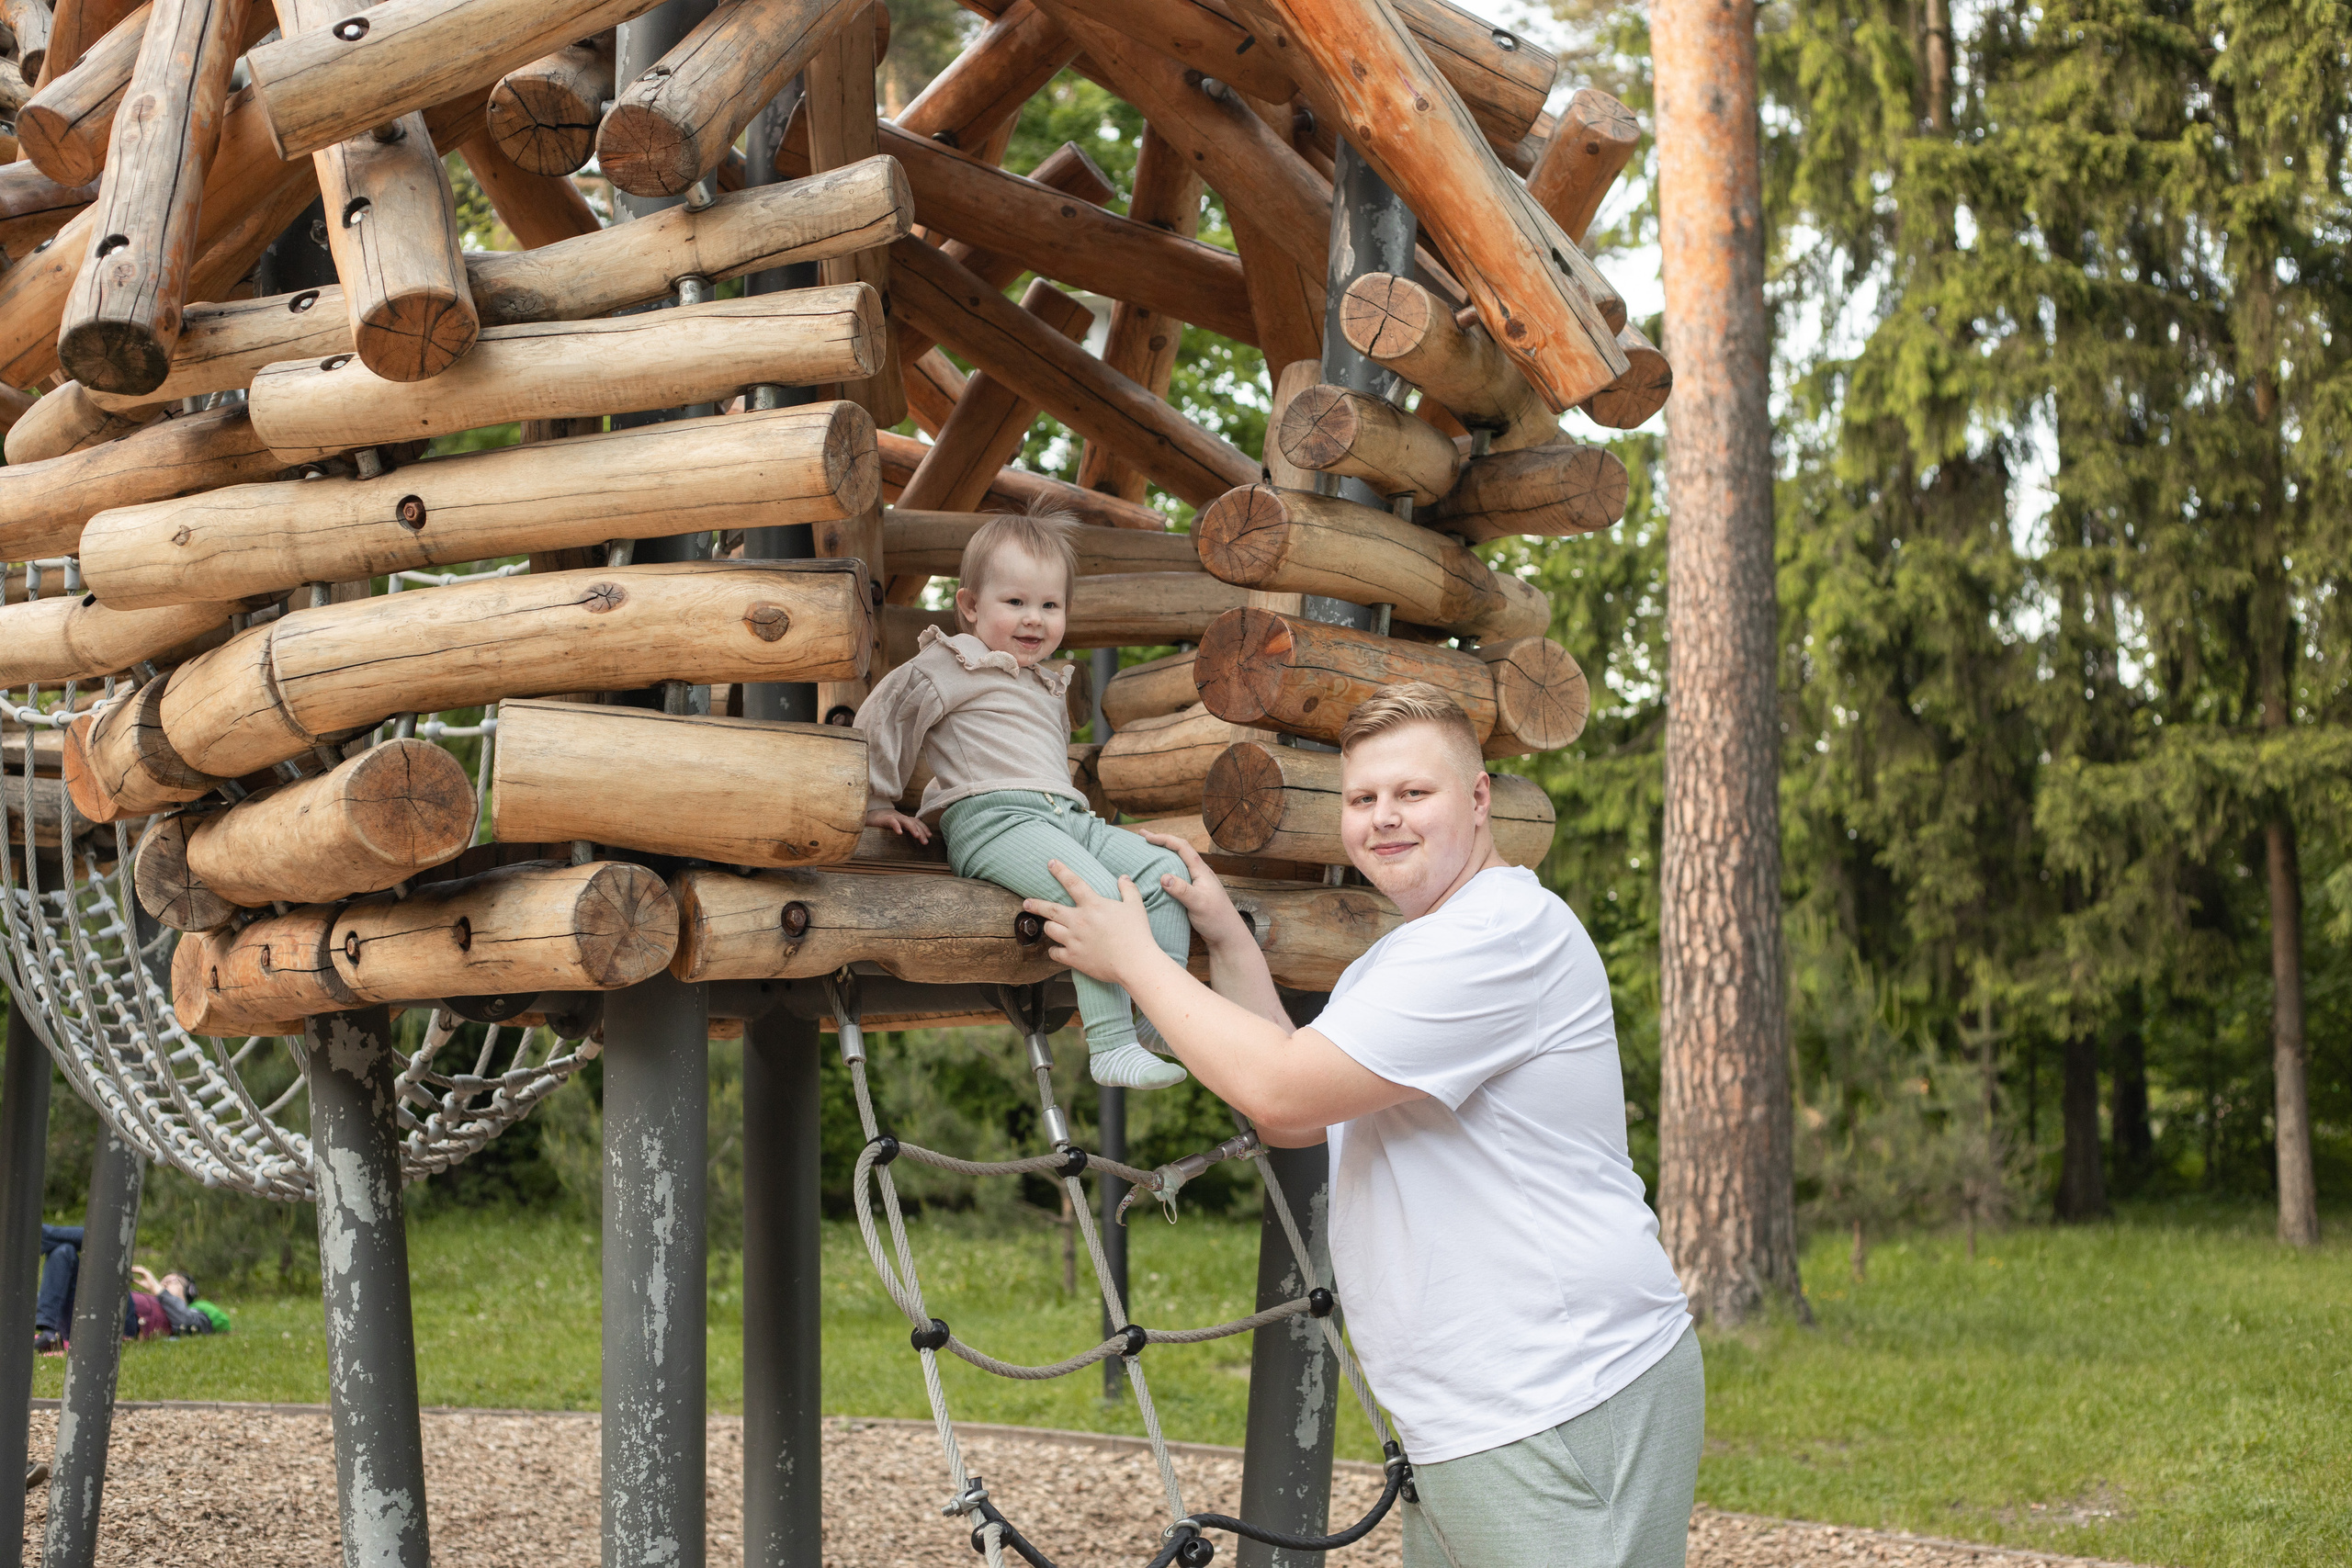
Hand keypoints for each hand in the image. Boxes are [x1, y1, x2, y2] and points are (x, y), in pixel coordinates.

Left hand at [131, 1264, 159, 1291]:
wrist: (154, 1288)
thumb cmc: (148, 1286)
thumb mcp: (141, 1283)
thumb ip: (136, 1281)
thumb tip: (131, 1279)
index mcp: (144, 1274)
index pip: (139, 1270)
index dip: (135, 1269)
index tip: (130, 1269)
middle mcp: (146, 1272)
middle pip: (140, 1268)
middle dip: (135, 1267)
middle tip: (129, 1267)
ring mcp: (147, 1272)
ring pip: (141, 1268)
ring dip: (136, 1268)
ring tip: (131, 1268)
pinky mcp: (148, 1274)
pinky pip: (142, 1271)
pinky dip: (138, 1270)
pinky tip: (134, 1270)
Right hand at [863, 807, 930, 844]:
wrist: (866, 813)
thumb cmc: (880, 823)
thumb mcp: (893, 826)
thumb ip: (902, 830)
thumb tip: (912, 841)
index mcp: (903, 820)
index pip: (916, 822)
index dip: (924, 828)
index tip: (930, 836)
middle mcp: (899, 817)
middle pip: (913, 822)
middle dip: (921, 831)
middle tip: (925, 842)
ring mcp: (892, 817)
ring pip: (905, 820)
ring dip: (912, 828)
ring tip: (917, 836)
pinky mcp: (883, 818)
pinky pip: (891, 821)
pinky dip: (896, 826)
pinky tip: (900, 833)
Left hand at [1023, 860, 1160, 986]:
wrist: (1135, 963)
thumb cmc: (1137, 934)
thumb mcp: (1135, 906)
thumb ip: (1128, 889)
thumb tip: (1123, 877)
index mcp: (1093, 905)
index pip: (1073, 883)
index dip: (1061, 871)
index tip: (1051, 863)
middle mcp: (1079, 921)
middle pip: (1050, 909)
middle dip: (1035, 904)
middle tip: (1026, 903)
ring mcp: (1074, 940)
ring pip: (1050, 930)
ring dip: (1048, 927)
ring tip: (1049, 926)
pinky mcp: (1073, 958)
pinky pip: (1055, 953)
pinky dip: (1054, 951)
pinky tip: (1057, 950)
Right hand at [1136, 830, 1252, 952]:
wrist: (1227, 937)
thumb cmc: (1217, 919)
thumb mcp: (1199, 904)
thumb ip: (1182, 890)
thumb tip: (1163, 877)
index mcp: (1201, 871)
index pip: (1182, 847)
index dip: (1164, 839)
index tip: (1147, 838)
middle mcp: (1199, 873)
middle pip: (1179, 850)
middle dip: (1161, 841)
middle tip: (1142, 837)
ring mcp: (1196, 883)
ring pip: (1177, 863)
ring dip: (1162, 855)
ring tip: (1147, 852)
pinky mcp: (1192, 894)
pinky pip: (1176, 876)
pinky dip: (1164, 870)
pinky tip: (1156, 876)